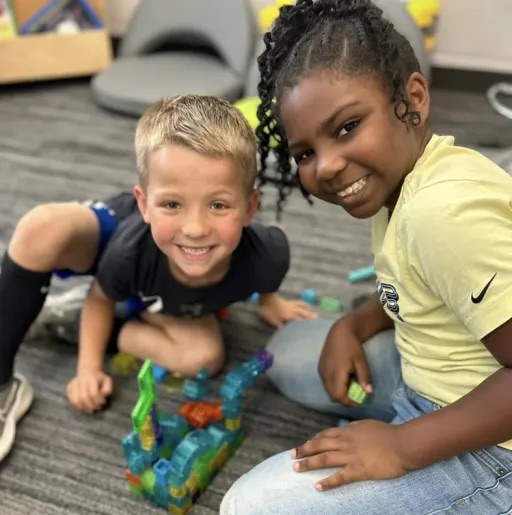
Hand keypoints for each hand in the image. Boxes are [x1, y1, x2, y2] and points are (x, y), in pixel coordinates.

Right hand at [66, 369, 112, 413]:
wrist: (88, 372)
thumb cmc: (99, 379)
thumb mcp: (107, 381)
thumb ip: (108, 388)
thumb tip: (103, 395)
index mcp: (92, 378)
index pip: (93, 393)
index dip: (98, 401)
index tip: (102, 403)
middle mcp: (81, 380)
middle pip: (83, 398)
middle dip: (90, 406)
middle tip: (96, 408)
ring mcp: (73, 384)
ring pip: (75, 400)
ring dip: (83, 408)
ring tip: (89, 410)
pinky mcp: (69, 388)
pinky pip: (71, 400)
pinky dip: (77, 406)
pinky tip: (84, 407)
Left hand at [258, 293, 316, 327]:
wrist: (265, 297)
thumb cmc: (269, 310)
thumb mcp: (273, 321)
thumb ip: (280, 326)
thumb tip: (285, 331)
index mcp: (289, 315)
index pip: (300, 319)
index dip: (306, 322)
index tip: (313, 325)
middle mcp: (292, 309)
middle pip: (303, 311)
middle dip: (310, 314)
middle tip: (316, 316)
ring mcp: (290, 304)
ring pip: (301, 305)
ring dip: (306, 307)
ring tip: (310, 309)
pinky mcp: (287, 301)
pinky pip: (297, 302)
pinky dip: (301, 303)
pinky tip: (300, 304)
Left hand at [292, 420, 406, 489]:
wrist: (402, 444)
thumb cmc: (388, 433)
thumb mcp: (367, 424)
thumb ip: (354, 427)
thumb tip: (346, 428)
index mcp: (348, 431)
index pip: (325, 434)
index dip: (313, 439)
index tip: (305, 444)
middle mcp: (345, 442)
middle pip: (319, 445)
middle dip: (304, 450)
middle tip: (292, 455)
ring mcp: (350, 456)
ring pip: (324, 459)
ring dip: (308, 464)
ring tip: (296, 469)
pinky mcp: (358, 470)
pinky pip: (339, 477)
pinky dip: (327, 482)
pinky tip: (317, 486)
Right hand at [319, 317, 372, 405]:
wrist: (339, 332)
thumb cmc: (352, 346)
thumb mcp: (361, 361)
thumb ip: (364, 377)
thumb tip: (368, 393)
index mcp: (336, 372)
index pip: (339, 396)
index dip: (348, 402)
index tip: (359, 401)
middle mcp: (326, 374)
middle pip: (332, 396)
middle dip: (343, 399)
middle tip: (355, 395)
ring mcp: (321, 371)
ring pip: (328, 390)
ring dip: (338, 392)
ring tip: (349, 384)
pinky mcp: (320, 368)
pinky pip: (325, 383)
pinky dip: (333, 386)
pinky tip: (342, 377)